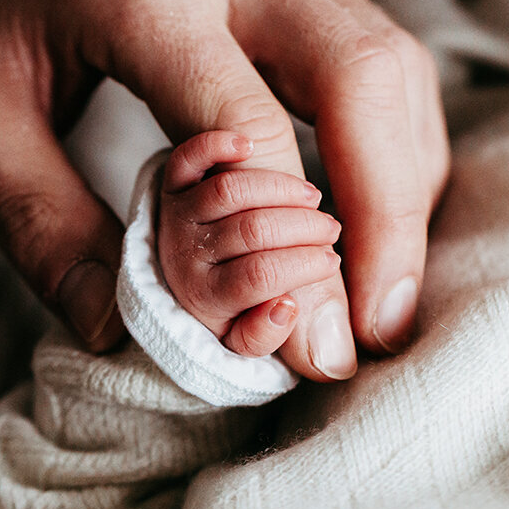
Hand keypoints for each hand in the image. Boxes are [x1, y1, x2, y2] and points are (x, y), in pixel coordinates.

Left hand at [0, 0, 449, 376]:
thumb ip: (39, 222)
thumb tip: (118, 328)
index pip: (250, 129)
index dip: (291, 248)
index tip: (305, 345)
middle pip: (364, 77)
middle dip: (388, 216)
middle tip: (374, 327)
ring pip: (387, 63)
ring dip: (401, 182)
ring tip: (377, 287)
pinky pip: (374, 55)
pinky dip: (388, 141)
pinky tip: (368, 208)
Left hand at [158, 131, 341, 356]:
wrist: (194, 244)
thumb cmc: (245, 309)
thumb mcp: (260, 325)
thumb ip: (291, 328)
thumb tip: (332, 362)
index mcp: (207, 304)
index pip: (258, 281)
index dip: (300, 267)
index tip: (330, 260)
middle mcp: (186, 260)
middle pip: (250, 232)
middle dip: (300, 228)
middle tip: (332, 230)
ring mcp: (179, 217)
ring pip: (228, 192)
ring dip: (275, 189)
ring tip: (311, 198)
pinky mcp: (175, 181)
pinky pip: (187, 158)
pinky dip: (215, 147)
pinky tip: (245, 145)